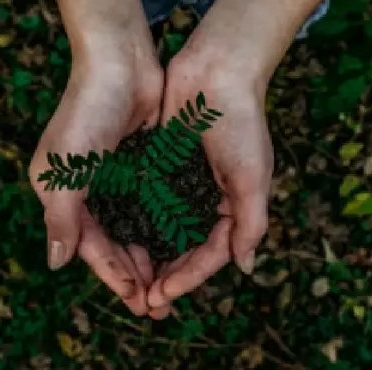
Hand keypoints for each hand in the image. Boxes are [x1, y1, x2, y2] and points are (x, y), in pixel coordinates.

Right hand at [28, 44, 164, 315]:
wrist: (120, 61)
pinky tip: (176, 246)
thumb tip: (55, 263)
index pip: (87, 244)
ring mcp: (113, 177)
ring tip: (168, 283)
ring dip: (147, 255)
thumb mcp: (66, 167)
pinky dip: (159, 227)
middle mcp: (84, 188)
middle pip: (110, 242)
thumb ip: (61, 217)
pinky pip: (148, 205)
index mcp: (60, 192)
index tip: (136, 298)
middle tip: (157, 303)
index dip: (111, 274)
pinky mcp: (138, 164)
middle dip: (132, 273)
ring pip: (131, 228)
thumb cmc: (87, 111)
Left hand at [147, 35, 274, 311]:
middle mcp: (206, 199)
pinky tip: (118, 239)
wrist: (217, 71)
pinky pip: (146, 202)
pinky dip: (135, 222)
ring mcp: (182, 184)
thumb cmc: (241, 123)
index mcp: (232, 206)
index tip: (164, 294)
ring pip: (162, 231)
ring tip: (129, 281)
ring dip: (148, 256)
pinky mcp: (160, 166)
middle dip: (166, 276)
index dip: (189, 277)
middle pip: (184, 249)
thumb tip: (245, 267)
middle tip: (143, 301)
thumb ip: (251, 222)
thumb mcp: (253, 176)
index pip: (210, 254)